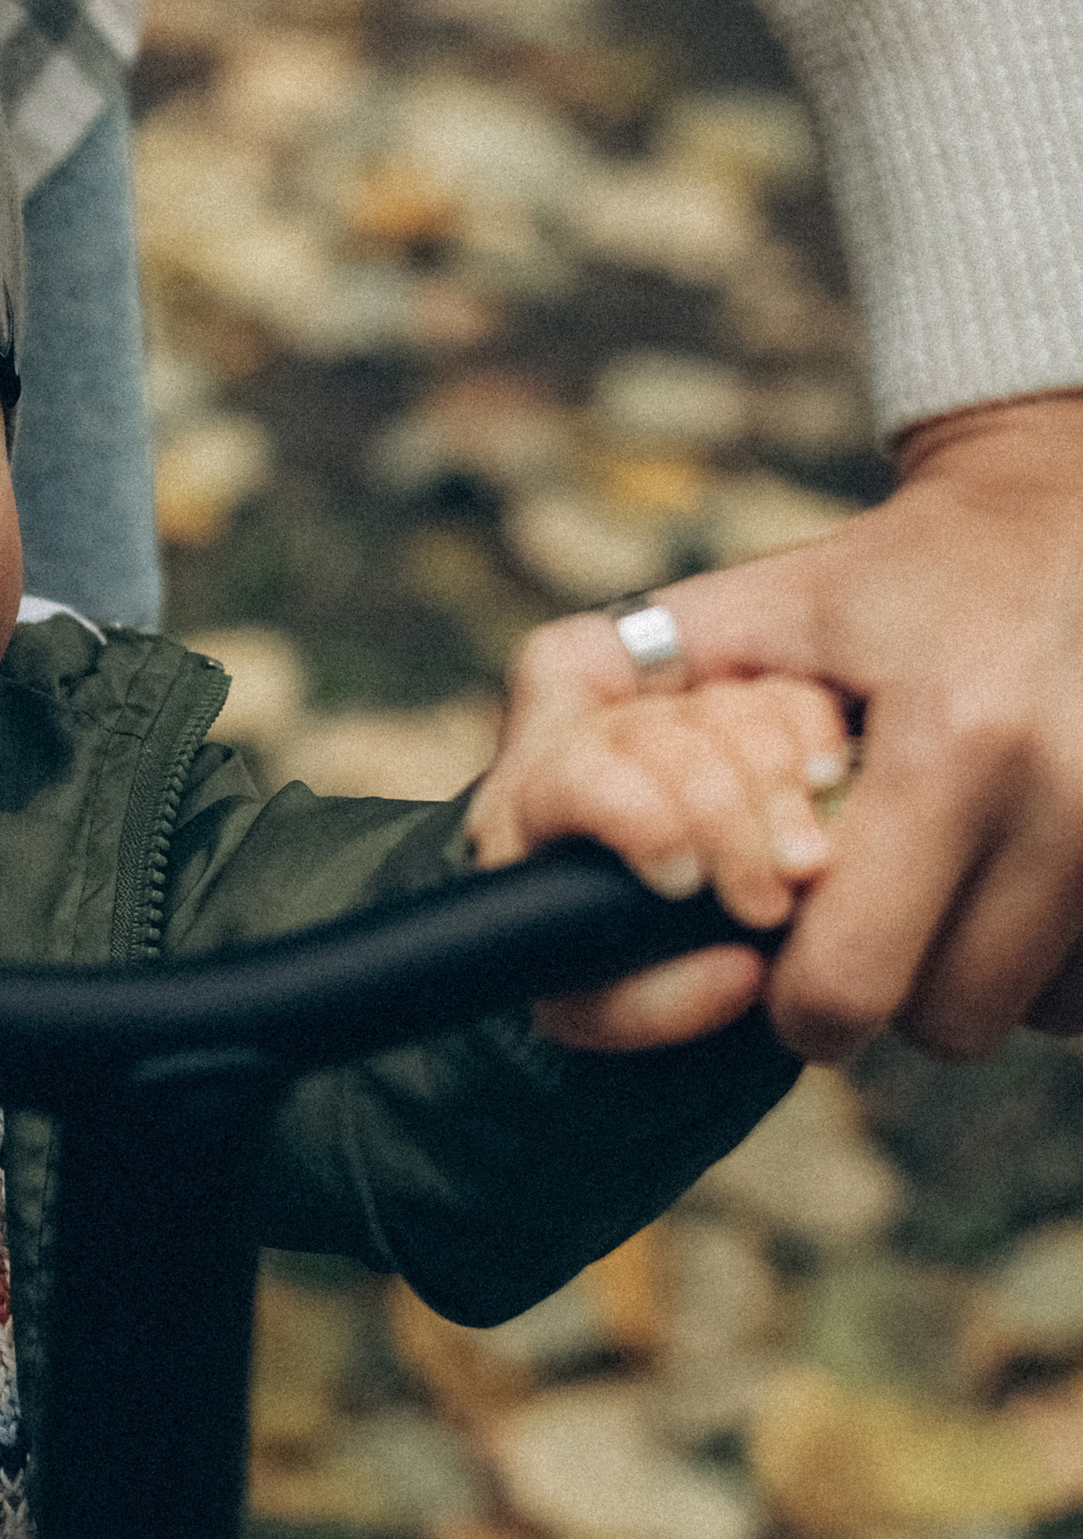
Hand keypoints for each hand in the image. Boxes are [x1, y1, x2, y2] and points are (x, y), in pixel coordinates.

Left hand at [464, 669, 850, 1051]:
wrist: (648, 933)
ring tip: (804, 866)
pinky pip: (788, 696)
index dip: (638, 819)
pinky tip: (825, 785)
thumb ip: (649, 1003)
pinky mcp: (745, 696)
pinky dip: (815, 740)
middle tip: (767, 903)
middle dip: (725, 821)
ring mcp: (672, 708)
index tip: (685, 881)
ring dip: (778, 790)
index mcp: (534, 798)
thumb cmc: (604, 963)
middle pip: (664, 740)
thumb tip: (742, 972)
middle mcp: (596, 737)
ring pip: (732, 711)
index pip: (577, 776)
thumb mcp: (599, 1002)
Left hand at [479, 394, 1082, 1060]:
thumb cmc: (879, 577)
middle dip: (879, 991)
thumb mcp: (745, 608)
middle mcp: (1063, 795)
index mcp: (951, 743)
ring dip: (965, 977)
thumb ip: (610, 687)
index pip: (848, 981)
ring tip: (931, 881)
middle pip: (941, 1023)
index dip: (793, 994)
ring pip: (1021, 1018)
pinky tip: (1005, 881)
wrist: (1058, 515)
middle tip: (851, 912)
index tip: (776, 939)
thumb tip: (512, 812)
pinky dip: (1041, 965)